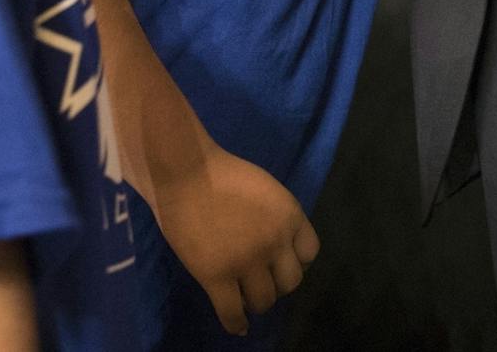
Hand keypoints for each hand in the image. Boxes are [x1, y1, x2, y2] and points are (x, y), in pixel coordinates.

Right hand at [154, 143, 317, 335]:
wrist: (186, 171)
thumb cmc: (221, 173)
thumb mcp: (266, 190)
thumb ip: (275, 218)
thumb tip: (276, 248)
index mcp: (290, 215)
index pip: (310, 253)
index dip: (295, 261)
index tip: (280, 264)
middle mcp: (276, 241)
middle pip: (291, 282)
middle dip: (277, 284)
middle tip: (260, 281)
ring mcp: (248, 260)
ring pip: (265, 301)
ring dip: (256, 302)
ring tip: (244, 297)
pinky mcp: (217, 276)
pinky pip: (233, 312)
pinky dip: (236, 323)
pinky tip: (236, 325)